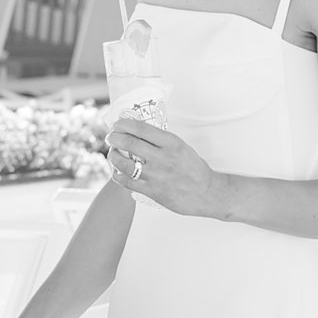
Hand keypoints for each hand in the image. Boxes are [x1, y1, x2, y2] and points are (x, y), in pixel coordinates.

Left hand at [108, 116, 228, 217]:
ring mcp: (157, 176)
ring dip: (113, 156)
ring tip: (112, 153)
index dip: (124, 124)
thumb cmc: (194, 169)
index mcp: (172, 143)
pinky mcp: (153, 192)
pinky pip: (127, 182)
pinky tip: (117, 172)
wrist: (207, 193)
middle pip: (130, 143)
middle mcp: (163, 158)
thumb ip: (161, 141)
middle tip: (110, 137)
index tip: (117, 124)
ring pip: (125, 164)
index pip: (142, 128)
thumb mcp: (181, 147)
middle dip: (115, 138)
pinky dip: (118, 175)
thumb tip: (138, 132)